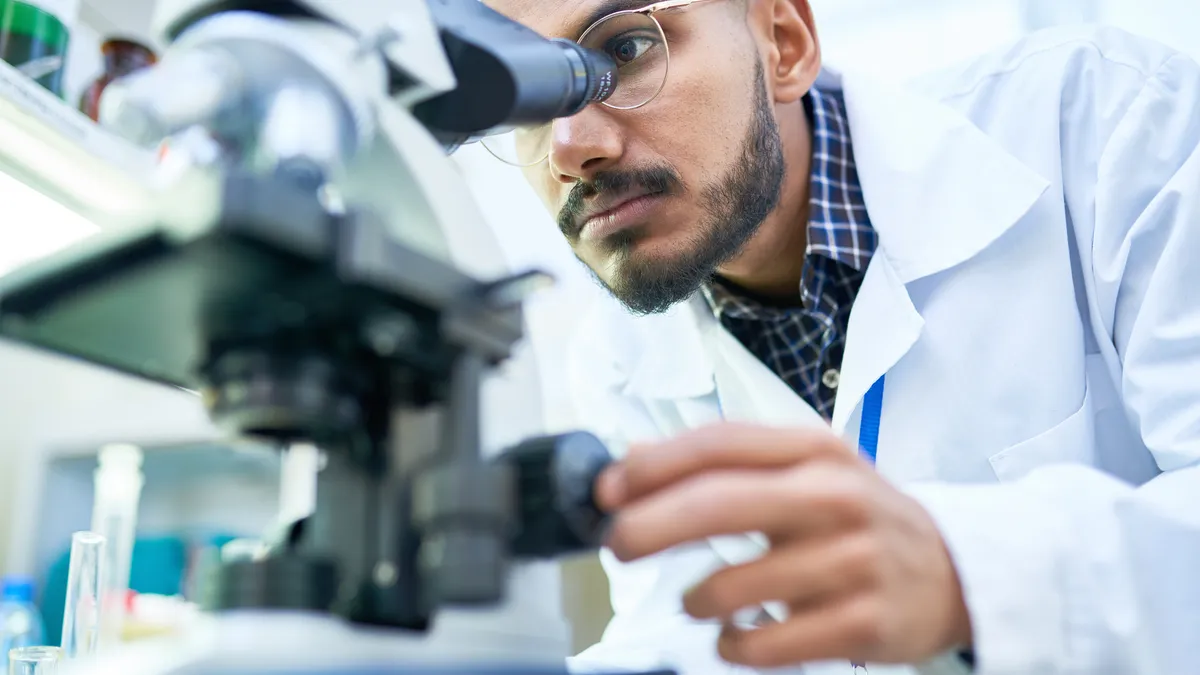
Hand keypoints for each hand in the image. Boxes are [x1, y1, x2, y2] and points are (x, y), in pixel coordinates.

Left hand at [595, 423, 971, 668]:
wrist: (954, 570)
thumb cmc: (857, 516)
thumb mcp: (805, 469)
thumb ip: (727, 462)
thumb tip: (633, 460)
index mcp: (815, 450)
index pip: (720, 444)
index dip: (653, 465)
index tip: (609, 489)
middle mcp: (835, 496)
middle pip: (719, 504)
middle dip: (650, 526)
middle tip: (617, 545)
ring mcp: (853, 560)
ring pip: (735, 585)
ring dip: (695, 600)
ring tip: (698, 601)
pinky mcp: (864, 622)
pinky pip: (766, 644)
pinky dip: (732, 646)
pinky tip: (734, 638)